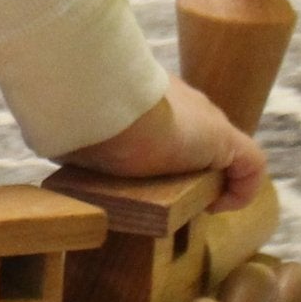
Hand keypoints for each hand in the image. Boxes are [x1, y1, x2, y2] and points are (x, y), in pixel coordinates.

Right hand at [55, 74, 266, 211]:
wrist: (101, 102)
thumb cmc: (81, 112)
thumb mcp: (77, 121)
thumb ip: (75, 127)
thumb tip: (50, 139)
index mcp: (150, 94)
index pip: (169, 119)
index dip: (167, 145)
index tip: (148, 169)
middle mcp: (183, 102)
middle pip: (200, 137)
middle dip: (189, 166)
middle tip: (167, 193)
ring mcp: (206, 120)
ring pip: (222, 153)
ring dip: (207, 180)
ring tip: (188, 202)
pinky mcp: (223, 140)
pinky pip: (250, 168)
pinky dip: (241, 191)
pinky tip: (216, 207)